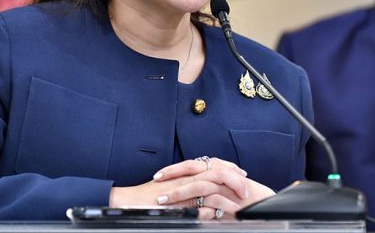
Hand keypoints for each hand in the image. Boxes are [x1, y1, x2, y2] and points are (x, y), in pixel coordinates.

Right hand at [109, 157, 248, 218]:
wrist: (128, 201)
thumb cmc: (147, 199)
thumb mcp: (173, 195)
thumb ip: (189, 197)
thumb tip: (206, 205)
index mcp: (185, 173)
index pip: (211, 163)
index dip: (227, 166)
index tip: (240, 172)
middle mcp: (186, 175)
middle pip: (215, 168)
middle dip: (234, 175)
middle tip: (246, 184)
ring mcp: (183, 185)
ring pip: (212, 180)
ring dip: (229, 188)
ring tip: (242, 198)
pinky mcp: (179, 198)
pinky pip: (200, 199)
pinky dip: (215, 205)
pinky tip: (224, 210)